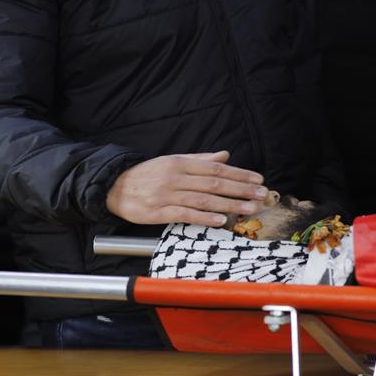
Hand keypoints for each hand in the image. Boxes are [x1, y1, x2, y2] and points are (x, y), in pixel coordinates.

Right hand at [106, 150, 266, 226]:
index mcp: (181, 163)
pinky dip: (205, 218)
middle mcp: (176, 177)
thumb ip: (201, 159)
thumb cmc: (148, 175)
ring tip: (250, 208)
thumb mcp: (173, 161)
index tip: (258, 179)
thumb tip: (226, 155)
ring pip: (204, 199)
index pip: (216, 168)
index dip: (239, 174)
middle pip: (214, 183)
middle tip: (261, 194)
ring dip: (230, 204)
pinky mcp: (158, 212)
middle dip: (241, 189)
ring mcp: (167, 195)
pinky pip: (186, 215)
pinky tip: (222, 220)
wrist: (114, 187)